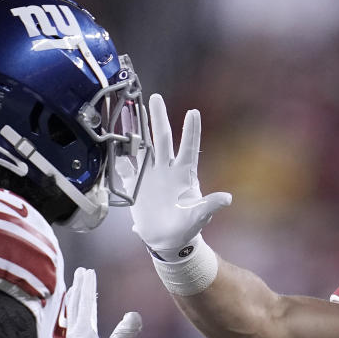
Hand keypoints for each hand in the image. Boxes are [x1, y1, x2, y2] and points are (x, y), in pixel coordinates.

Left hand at [62, 267, 141, 337]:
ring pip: (66, 315)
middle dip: (78, 288)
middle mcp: (69, 336)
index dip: (88, 287)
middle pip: (74, 306)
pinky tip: (65, 322)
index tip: (88, 271)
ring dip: (70, 301)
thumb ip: (123, 335)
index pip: (86, 304)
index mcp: (82, 333)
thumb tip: (134, 315)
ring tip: (71, 291)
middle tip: (80, 272)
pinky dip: (65, 317)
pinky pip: (63, 328)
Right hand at [128, 93, 231, 259]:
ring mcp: (150, 175)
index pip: (189, 148)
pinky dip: (119, 153)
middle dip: (159, 118)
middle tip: (154, 97)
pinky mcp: (135, 185)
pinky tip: (112, 138)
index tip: (193, 112)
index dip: (191, 131)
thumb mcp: (199, 217)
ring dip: (136, 128)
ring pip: (142, 146)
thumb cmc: (187, 227)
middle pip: (162, 139)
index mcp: (184, 174)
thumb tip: (227, 198)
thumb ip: (209, 206)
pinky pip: (125, 166)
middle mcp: (166, 169)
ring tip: (130, 108)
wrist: (167, 240)